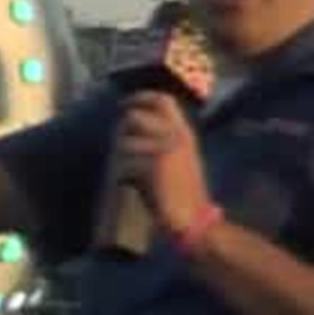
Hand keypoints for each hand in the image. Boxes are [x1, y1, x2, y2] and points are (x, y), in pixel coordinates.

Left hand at [112, 92, 214, 236]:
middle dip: (122, 132)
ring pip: (124, 143)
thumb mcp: (179, 156)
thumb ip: (160, 138)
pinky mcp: (152, 167)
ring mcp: (164, 149)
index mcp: (183, 132)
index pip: (162, 100)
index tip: (125, 105)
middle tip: (121, 147)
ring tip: (131, 174)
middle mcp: (175, 135)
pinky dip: (123, 176)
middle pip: (134, 117)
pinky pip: (124, 165)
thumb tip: (127, 124)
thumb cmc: (182, 190)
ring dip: (121, 159)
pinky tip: (133, 185)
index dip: (140, 98)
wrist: (193, 216)